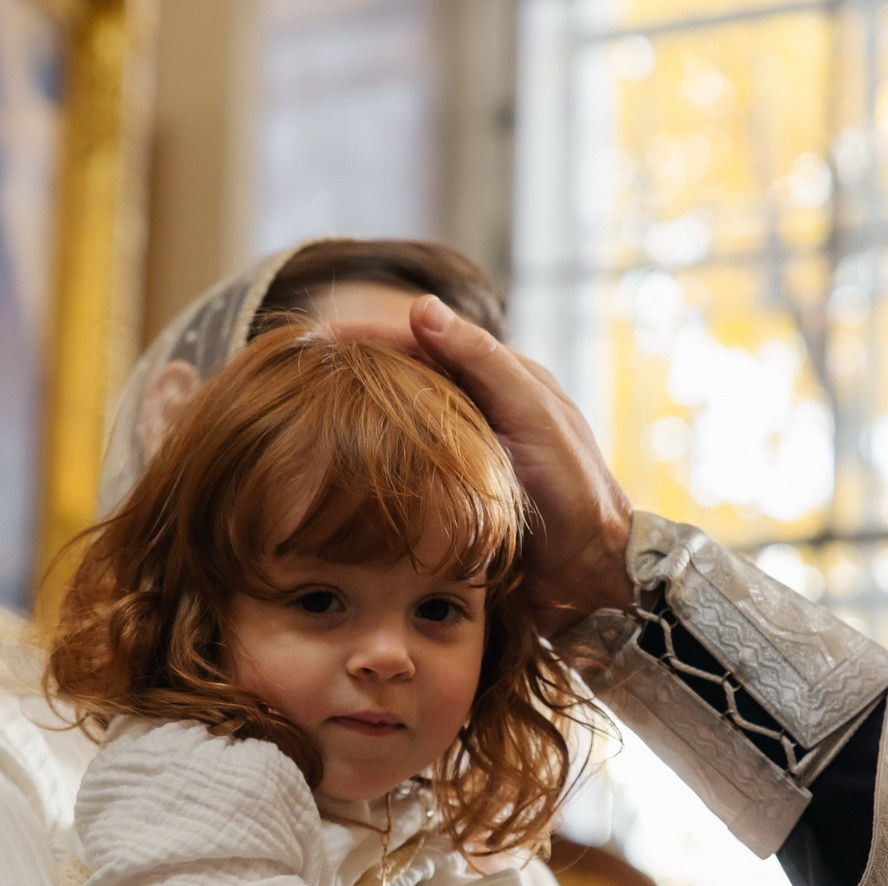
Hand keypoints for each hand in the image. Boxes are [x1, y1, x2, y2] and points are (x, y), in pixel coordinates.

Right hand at [332, 300, 636, 634]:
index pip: (424, 342)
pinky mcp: (454, 500)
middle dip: (353, 372)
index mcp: (501, 380)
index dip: (371, 336)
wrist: (592, 577)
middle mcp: (480, 412)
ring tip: (301, 415)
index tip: (317, 336)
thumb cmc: (575, 491)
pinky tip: (334, 470)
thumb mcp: (533, 416)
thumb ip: (483, 362)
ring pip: (399, 424)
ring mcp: (465, 457)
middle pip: (405, 378)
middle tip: (295, 373)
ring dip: (354, 417)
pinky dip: (368, 465)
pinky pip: (403, 472)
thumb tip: (421, 306)